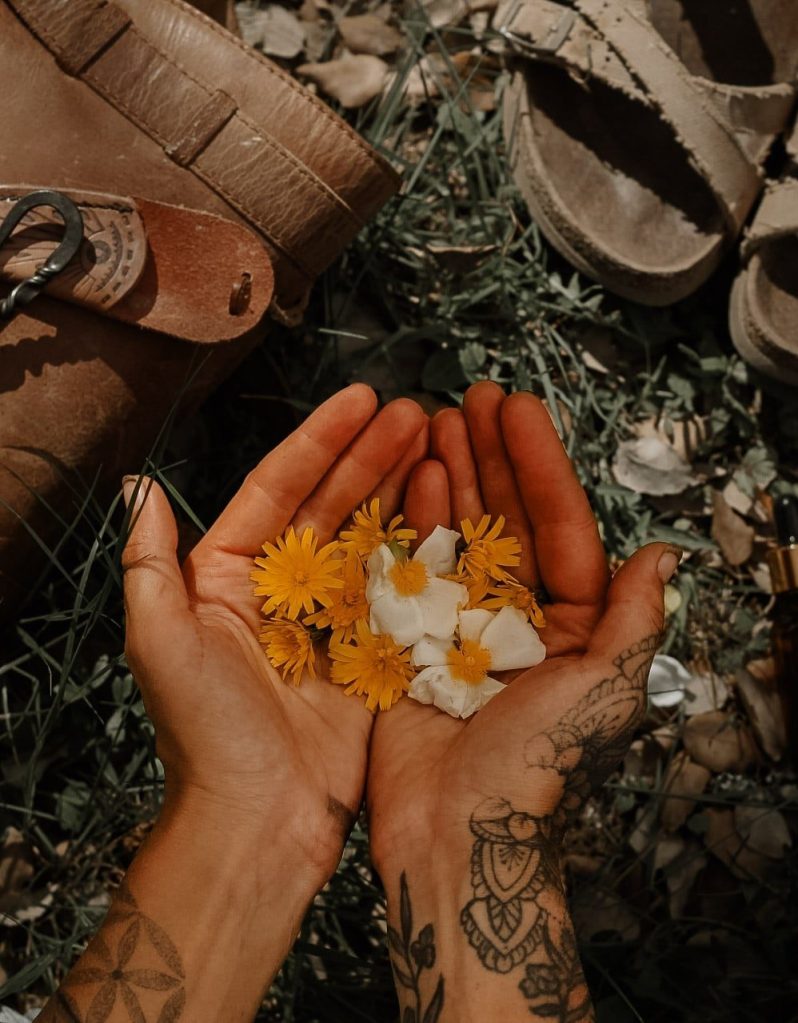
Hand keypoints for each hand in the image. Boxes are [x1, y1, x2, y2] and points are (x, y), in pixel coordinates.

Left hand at [121, 384, 426, 880]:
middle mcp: (281, 590)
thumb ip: (150, 561)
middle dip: (370, 454)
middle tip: (415, 411)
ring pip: (368, 535)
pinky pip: (396, 586)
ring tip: (437, 441)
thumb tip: (139, 485)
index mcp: (227, 577)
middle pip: (330, 503)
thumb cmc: (205, 730)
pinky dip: (420, 546)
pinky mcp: (370, 650)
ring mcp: (330, 618)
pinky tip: (446, 507)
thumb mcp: (161, 639)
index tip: (360, 397)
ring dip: (399, 486)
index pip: (277, 489)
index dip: (318, 440)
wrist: (260, 817)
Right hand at [367, 382, 677, 1020]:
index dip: (539, 464)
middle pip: (506, 517)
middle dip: (490, 455)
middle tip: (470, 397)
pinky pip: (414, 568)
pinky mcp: (415, 639)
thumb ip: (633, 620)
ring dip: (449, 475)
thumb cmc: (535, 768)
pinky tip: (407, 480)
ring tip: (432, 420)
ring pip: (458, 533)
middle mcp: (519, 616)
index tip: (515, 407)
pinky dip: (410, 523)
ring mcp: (464, 624)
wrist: (456, 835)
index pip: (559, 525)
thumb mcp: (604, 691)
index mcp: (573, 625)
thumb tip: (663, 555)